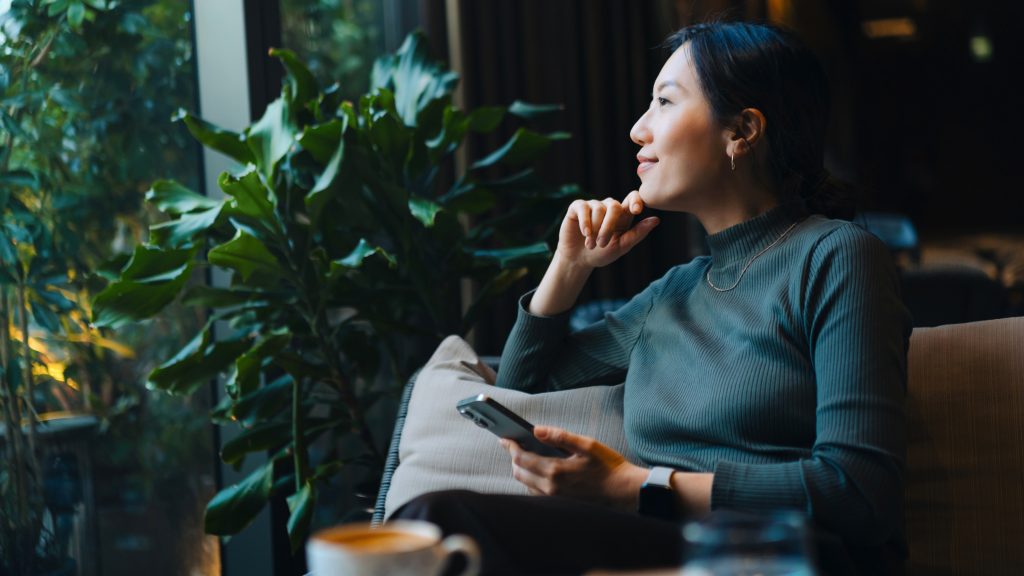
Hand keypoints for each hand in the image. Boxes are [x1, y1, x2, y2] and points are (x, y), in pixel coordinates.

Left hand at [500, 425, 647, 509]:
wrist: (623, 492)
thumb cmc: (608, 466)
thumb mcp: (587, 445)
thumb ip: (560, 436)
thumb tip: (537, 430)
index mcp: (556, 470)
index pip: (521, 458)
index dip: (510, 446)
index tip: (504, 438)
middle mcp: (551, 487)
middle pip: (519, 472)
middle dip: (513, 457)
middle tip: (513, 444)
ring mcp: (554, 498)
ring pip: (525, 484)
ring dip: (521, 469)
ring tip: (525, 454)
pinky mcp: (559, 504)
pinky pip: (536, 492)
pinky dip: (531, 480)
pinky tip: (538, 470)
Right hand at [557, 191, 659, 269]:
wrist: (578, 260)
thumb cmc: (602, 253)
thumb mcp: (621, 246)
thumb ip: (637, 233)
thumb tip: (656, 220)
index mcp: (623, 215)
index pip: (633, 198)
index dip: (636, 200)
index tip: (636, 211)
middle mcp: (608, 207)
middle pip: (614, 206)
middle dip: (608, 226)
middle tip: (602, 244)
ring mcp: (593, 205)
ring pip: (598, 209)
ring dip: (595, 230)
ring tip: (590, 245)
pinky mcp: (577, 207)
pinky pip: (583, 208)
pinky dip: (585, 222)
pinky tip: (585, 234)